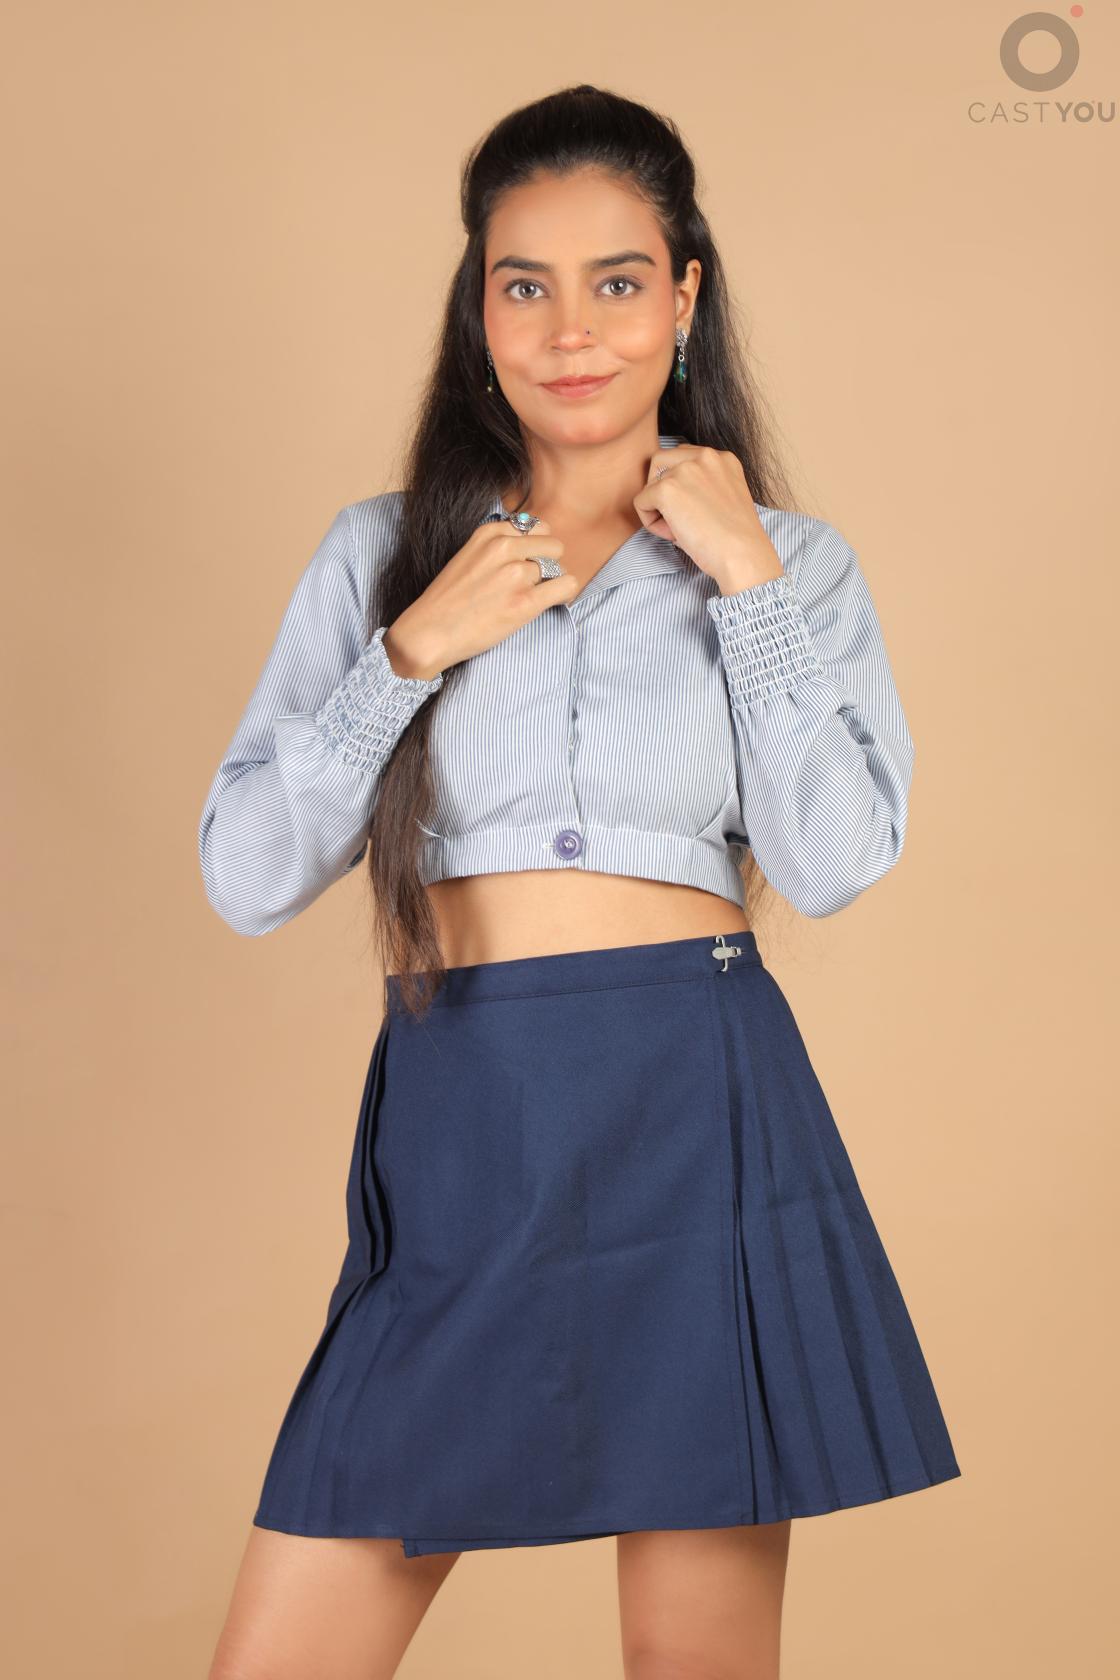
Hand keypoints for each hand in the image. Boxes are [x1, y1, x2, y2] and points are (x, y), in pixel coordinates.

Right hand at [382, 518, 578, 678]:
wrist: (429, 632)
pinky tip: (550, 603)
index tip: (527, 564)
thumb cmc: (447, 600)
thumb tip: (534, 542)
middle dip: (548, 563)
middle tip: (532, 584)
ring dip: (550, 584)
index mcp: (490, 534)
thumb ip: (498, 546)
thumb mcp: (468, 556)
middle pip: (553, 546)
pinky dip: (564, 594)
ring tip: (529, 599)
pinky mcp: (525, 602)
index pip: (537, 528)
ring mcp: (516, 574)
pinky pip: (567, 586)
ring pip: (558, 569)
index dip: (537, 548)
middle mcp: (505, 548)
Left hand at [632, 443, 784, 594]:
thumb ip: (703, 485)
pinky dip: (651, 522)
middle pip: (660, 462)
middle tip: (680, 518)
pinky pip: (640, 502)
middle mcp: (704, 456)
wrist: (743, 555)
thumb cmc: (735, 539)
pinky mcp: (667, 489)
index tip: (694, 510)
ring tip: (681, 529)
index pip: (682, 458)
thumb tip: (669, 492)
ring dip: (658, 509)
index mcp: (722, 458)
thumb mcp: (725, 498)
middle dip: (661, 490)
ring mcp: (684, 470)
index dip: (680, 486)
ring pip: (649, 485)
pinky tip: (674, 534)